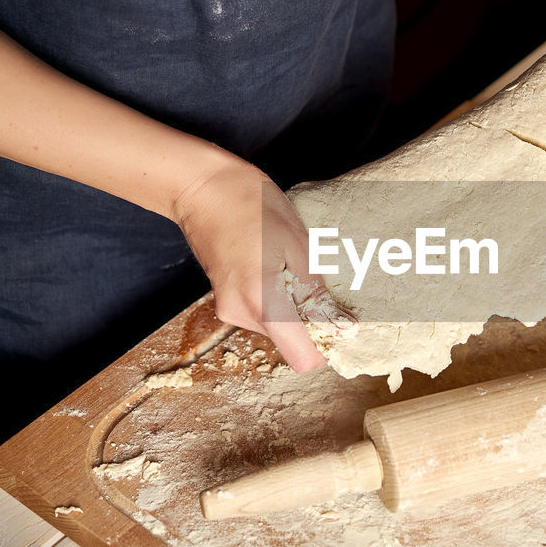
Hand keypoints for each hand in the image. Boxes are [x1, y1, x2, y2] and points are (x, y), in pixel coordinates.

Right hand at [173, 156, 354, 371]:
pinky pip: (262, 313)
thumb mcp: (298, 244)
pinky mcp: (226, 301)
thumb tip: (342, 328)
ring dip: (293, 306)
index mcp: (262, 301)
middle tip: (318, 281)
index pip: (302, 358)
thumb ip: (317, 293)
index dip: (326, 347)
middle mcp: (241, 314)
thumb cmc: (251, 205)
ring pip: (277, 327)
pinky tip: (276, 266)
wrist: (203, 188)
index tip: (340, 325)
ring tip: (292, 265)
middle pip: (291, 341)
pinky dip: (277, 299)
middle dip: (311, 320)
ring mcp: (230, 309)